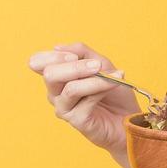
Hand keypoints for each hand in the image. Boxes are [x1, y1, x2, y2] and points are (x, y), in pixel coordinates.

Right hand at [26, 41, 139, 155]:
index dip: (52, 56)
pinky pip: (87, 100)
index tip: (74, 56)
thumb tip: (58, 47)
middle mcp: (55, 93)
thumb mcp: (100, 63)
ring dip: (94, 79)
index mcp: (57, 77)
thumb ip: (81, 52)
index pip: (37, 63)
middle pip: (50, 74)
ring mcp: (64, 108)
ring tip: (113, 75)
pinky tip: (116, 84)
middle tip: (97, 65)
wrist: (128, 118)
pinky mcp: (76, 121)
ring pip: (71, 88)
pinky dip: (103, 88)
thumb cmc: (113, 93)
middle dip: (75, 66)